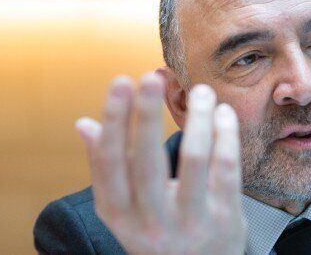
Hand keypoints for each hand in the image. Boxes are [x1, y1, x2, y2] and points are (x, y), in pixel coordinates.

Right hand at [74, 73, 246, 253]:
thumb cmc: (158, 233)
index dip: (114, 121)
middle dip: (147, 116)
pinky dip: (226, 136)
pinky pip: (227, 169)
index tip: (121, 82)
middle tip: (152, 77)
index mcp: (120, 215)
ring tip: (200, 90)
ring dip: (198, 119)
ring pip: (194, 160)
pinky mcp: (225, 218)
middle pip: (146, 162)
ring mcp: (191, 222)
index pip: (110, 163)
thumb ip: (106, 169)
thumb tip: (83, 124)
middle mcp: (152, 222)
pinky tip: (223, 113)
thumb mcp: (125, 210)